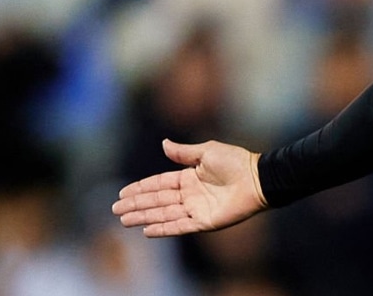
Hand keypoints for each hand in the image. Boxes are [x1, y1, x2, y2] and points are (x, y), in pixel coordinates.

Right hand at [112, 139, 268, 236]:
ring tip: (124, 220)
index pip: (159, 184)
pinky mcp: (204, 221)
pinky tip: (147, 230)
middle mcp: (190, 195)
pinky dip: (164, 229)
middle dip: (136, 205)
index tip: (122, 193)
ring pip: (164, 214)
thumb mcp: (207, 152)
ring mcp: (196, 209)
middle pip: (157, 200)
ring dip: (144, 216)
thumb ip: (184, 152)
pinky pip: (179, 226)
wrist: (257, 178)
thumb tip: (163, 143)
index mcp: (189, 177)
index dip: (141, 188)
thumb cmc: (236, 162)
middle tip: (115, 210)